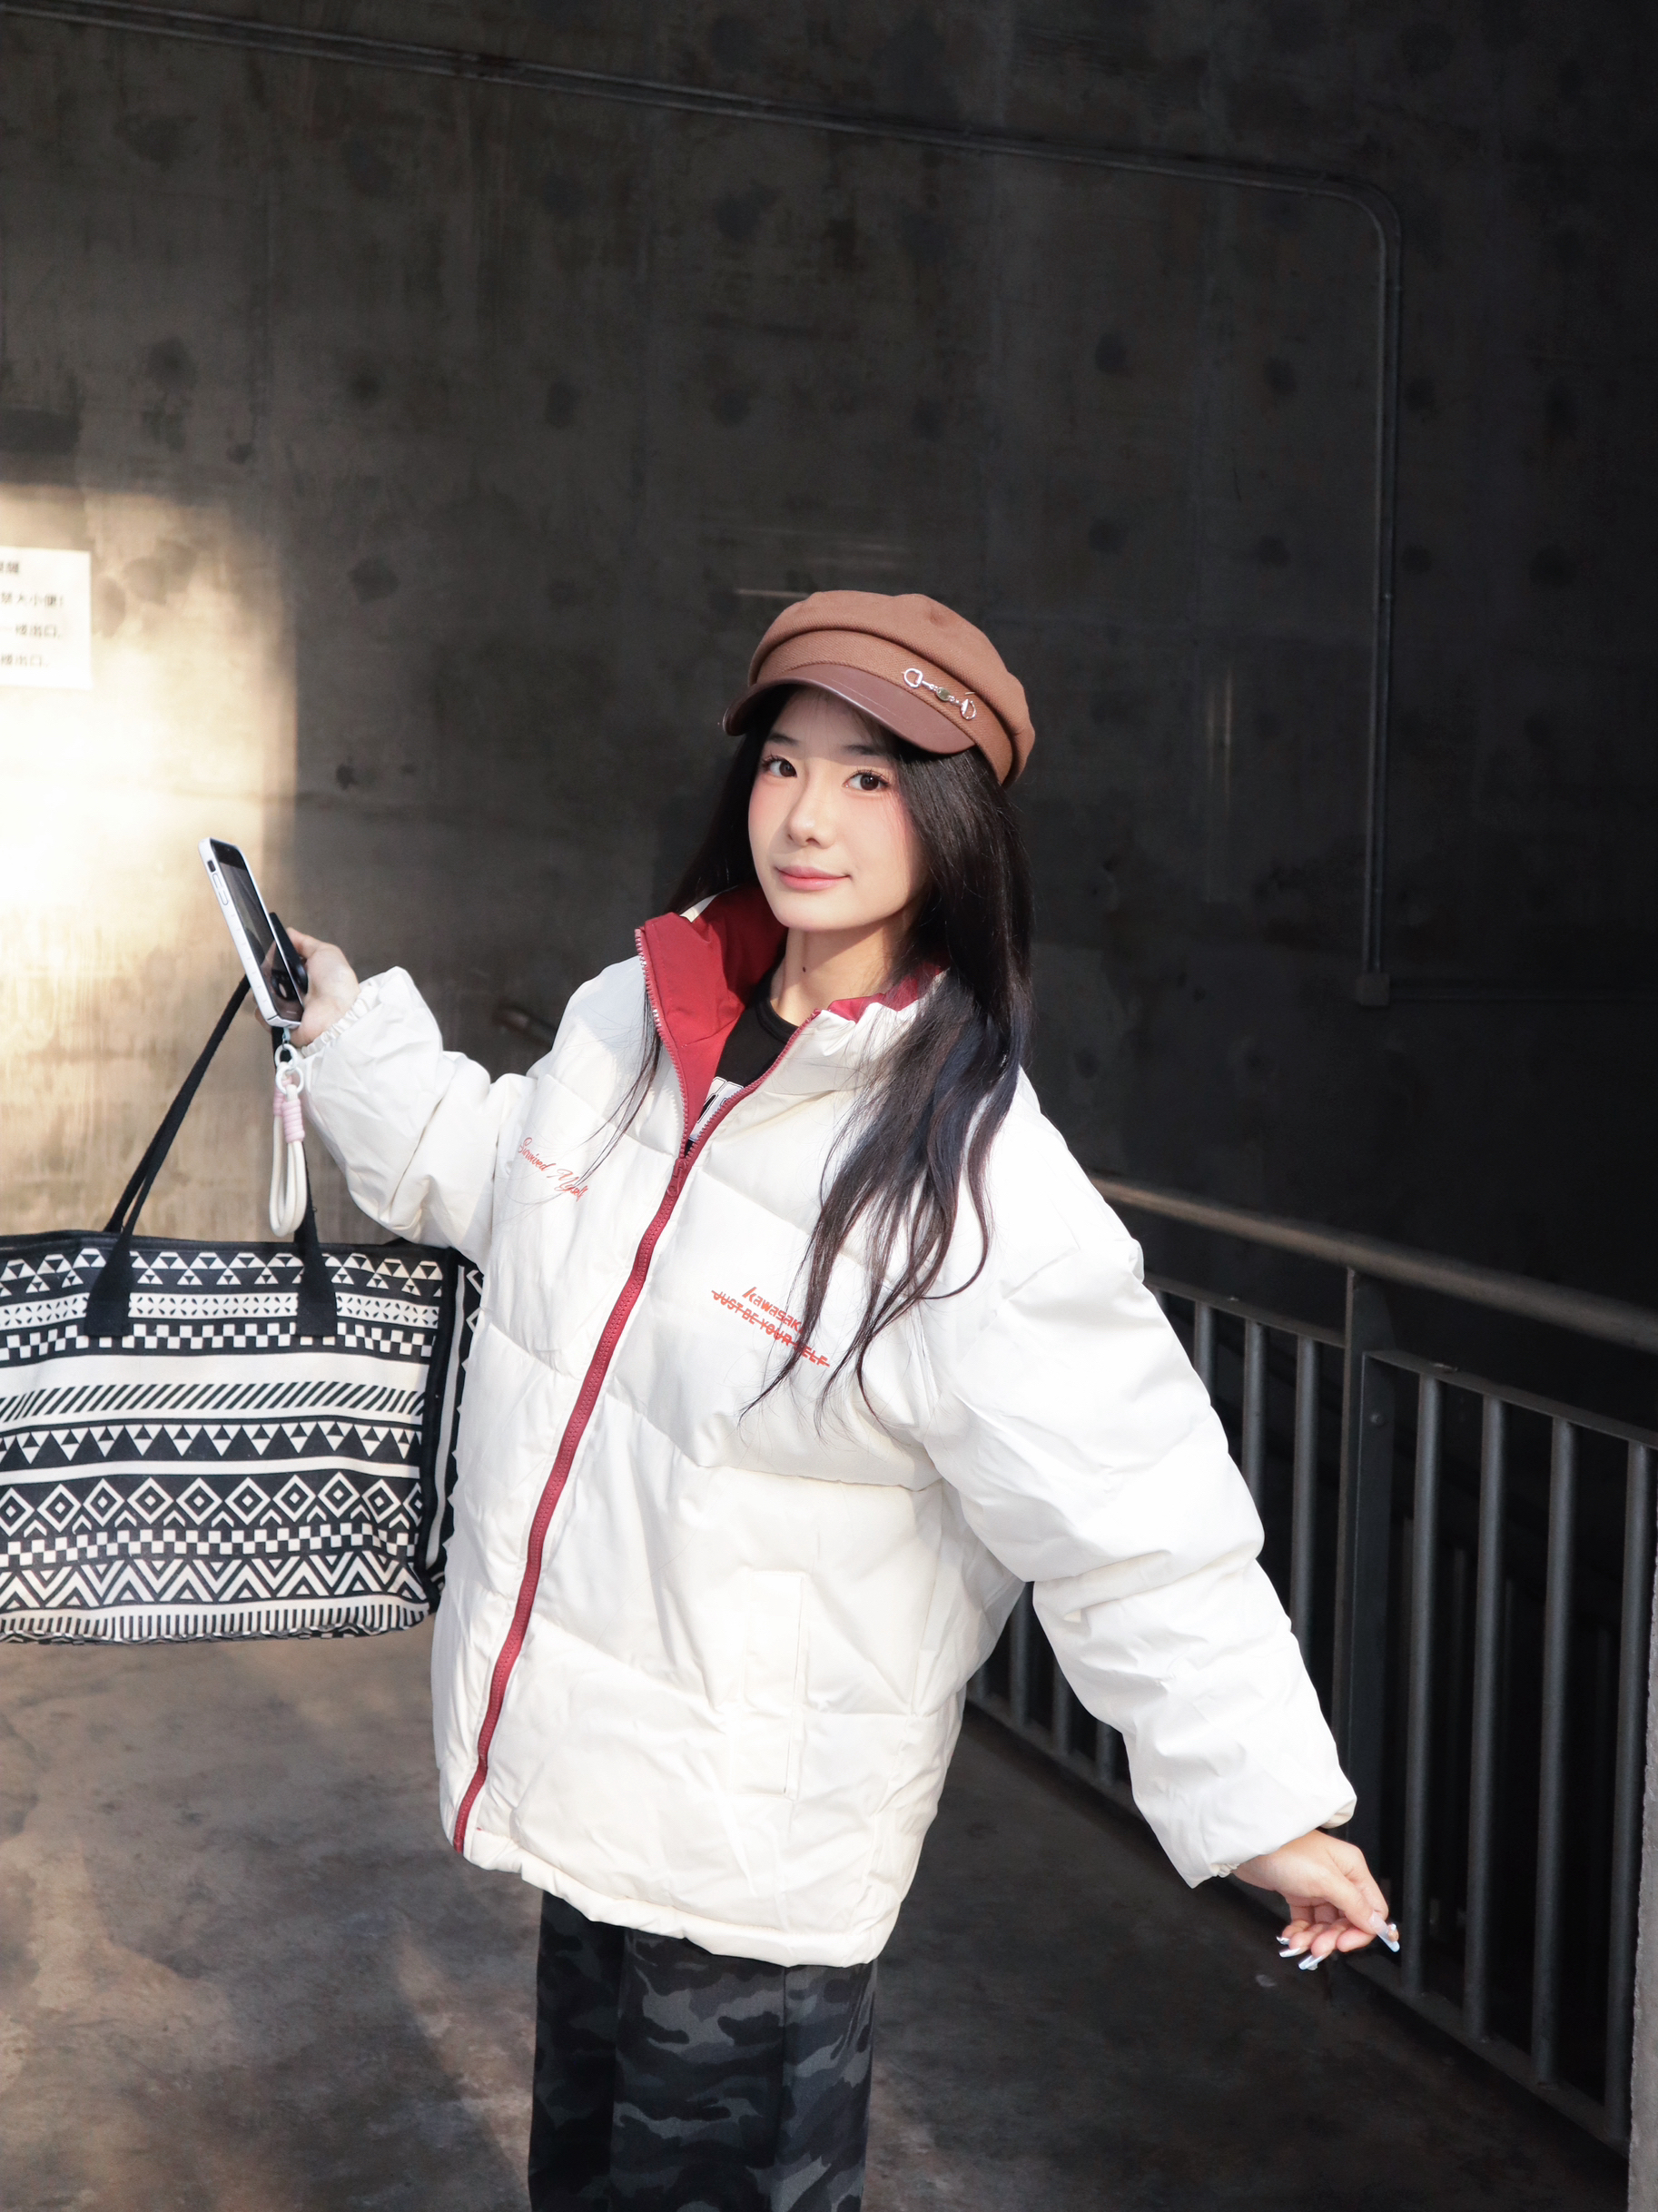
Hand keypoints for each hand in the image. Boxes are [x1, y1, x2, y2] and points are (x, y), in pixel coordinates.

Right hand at [240, 928, 359, 1047]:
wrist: (338, 1012)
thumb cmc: (336, 982)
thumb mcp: (325, 952)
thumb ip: (305, 943)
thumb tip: (289, 932)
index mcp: (304, 975)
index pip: (280, 963)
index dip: (272, 957)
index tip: (267, 952)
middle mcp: (294, 992)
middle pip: (267, 978)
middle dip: (263, 971)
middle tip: (268, 970)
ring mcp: (286, 1008)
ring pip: (262, 995)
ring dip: (263, 989)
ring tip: (272, 988)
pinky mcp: (281, 1024)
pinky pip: (263, 1014)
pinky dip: (265, 1009)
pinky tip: (274, 1004)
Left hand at [1233, 1829, 1397, 1969]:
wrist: (1247, 1846)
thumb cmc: (1286, 1852)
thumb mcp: (1325, 1879)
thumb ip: (1354, 1904)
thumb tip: (1378, 1926)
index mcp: (1352, 1869)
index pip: (1372, 1909)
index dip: (1362, 1931)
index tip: (1345, 1944)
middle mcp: (1339, 1878)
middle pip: (1347, 1920)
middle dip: (1332, 1937)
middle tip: (1317, 1948)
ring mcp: (1319, 1886)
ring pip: (1326, 1924)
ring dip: (1314, 1938)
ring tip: (1298, 1944)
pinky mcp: (1299, 1892)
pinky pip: (1307, 1920)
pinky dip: (1301, 1932)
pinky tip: (1291, 1937)